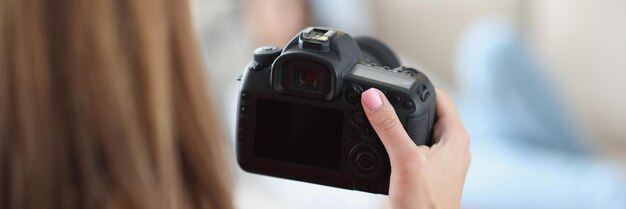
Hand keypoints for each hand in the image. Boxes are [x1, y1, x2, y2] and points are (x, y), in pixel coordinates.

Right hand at [361, 88, 470, 208]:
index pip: (442, 98)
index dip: (421, 88)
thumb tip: (374, 97)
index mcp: (456, 139)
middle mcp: (453, 149)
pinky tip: (385, 151)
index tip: (398, 85)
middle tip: (385, 105)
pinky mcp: (430, 176)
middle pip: (429, 115)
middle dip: (407, 108)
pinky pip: (415, 151)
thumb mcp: (404, 160)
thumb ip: (388, 127)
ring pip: (421, 133)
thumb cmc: (425, 207)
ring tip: (382, 126)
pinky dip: (400, 146)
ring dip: (402, 128)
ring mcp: (442, 164)